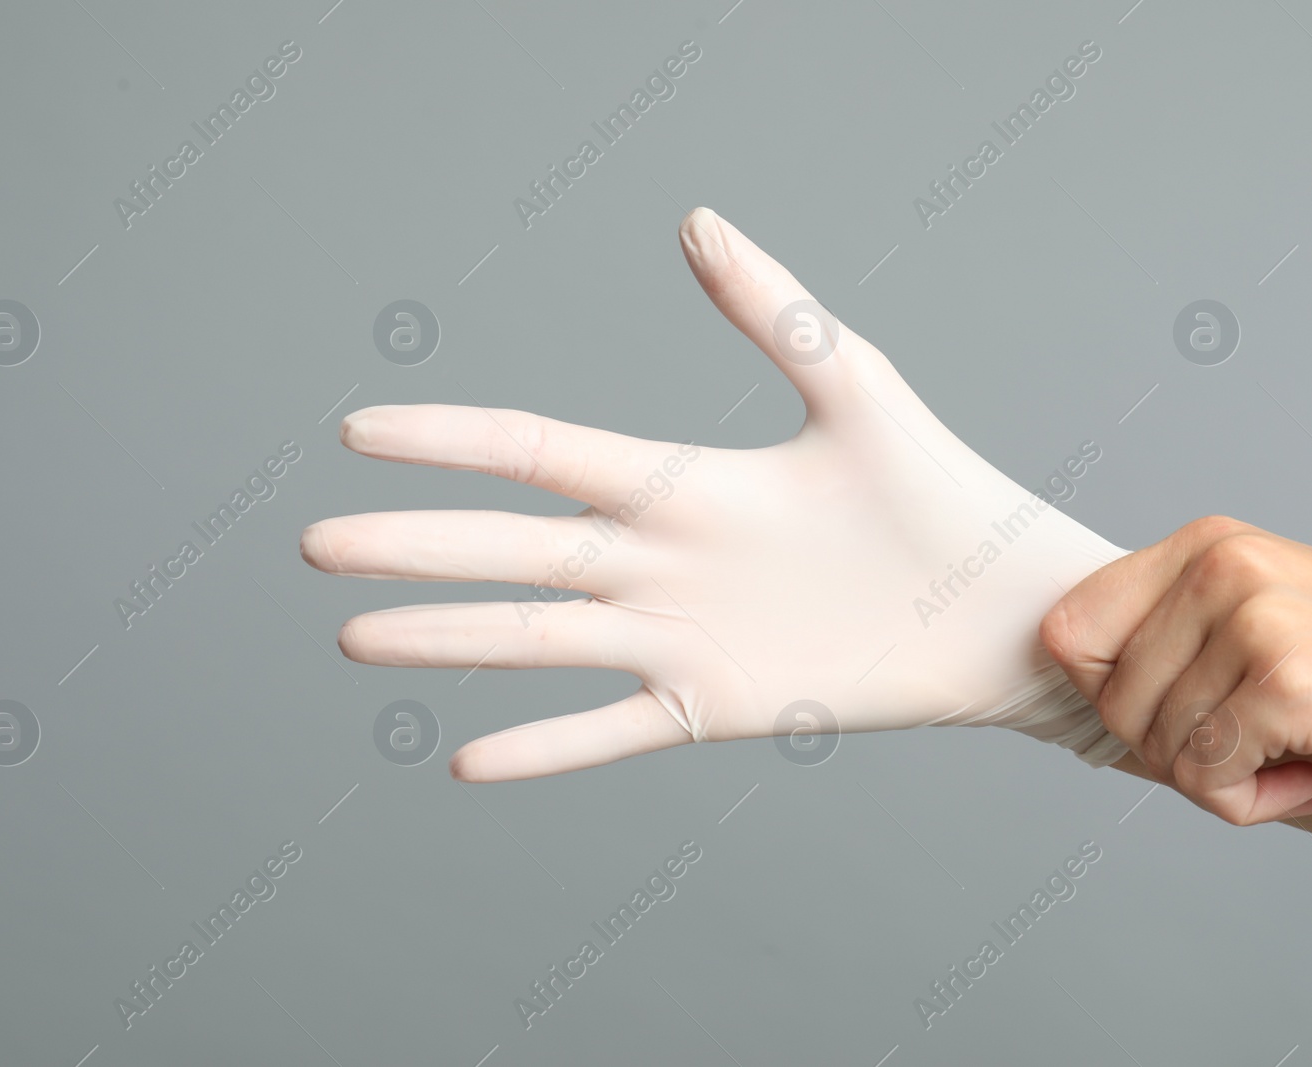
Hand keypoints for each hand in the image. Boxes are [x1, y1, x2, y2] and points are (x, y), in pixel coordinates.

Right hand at [302, 208, 1129, 780]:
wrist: (993, 604)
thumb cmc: (932, 488)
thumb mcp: (852, 385)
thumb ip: (770, 309)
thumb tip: (696, 218)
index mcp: (678, 483)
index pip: (539, 453)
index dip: (450, 442)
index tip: (362, 433)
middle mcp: (657, 561)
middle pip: (512, 550)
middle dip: (413, 547)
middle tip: (318, 545)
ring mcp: (677, 638)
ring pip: (538, 641)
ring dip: (448, 639)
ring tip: (356, 640)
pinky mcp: (712, 707)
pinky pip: (611, 730)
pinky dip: (544, 747)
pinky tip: (469, 762)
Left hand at [1041, 516, 1311, 822]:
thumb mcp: (1249, 667)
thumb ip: (1158, 665)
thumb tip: (1059, 686)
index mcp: (1208, 546)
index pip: (1068, 630)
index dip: (1111, 698)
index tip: (1189, 711)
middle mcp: (1228, 562)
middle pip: (1108, 701)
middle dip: (1177, 750)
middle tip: (1266, 739)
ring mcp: (1257, 614)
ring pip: (1155, 747)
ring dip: (1226, 780)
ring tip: (1304, 747)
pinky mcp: (1288, 680)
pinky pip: (1203, 780)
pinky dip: (1253, 806)